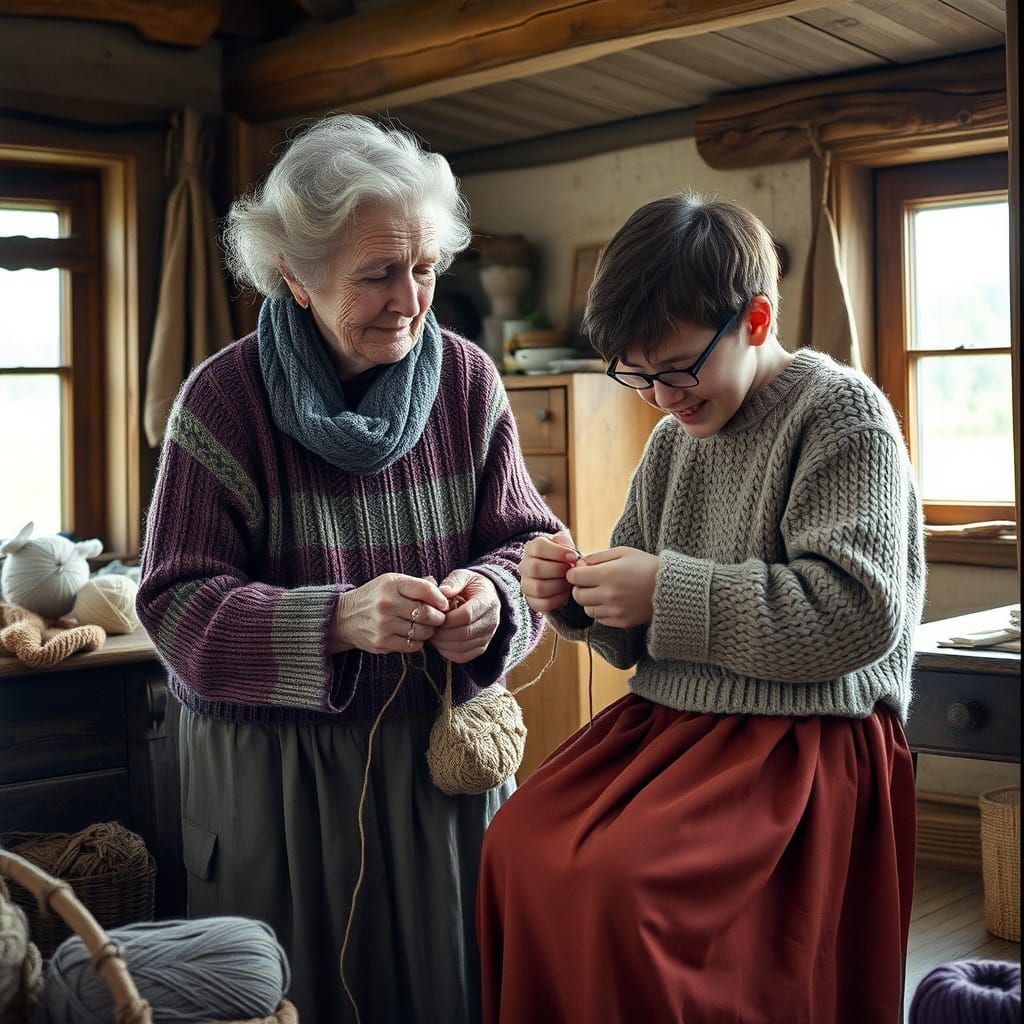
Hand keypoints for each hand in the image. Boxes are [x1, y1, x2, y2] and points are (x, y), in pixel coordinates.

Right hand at [329, 573, 447, 654]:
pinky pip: (412, 645)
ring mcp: (383, 624)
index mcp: (391, 584)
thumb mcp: (392, 583)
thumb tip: (443, 591)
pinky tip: (413, 636)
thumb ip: (417, 584)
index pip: (426, 589)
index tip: (444, 605)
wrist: (344, 617)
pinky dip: (418, 642)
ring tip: (426, 628)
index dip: (440, 599)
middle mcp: (386, 603)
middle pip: (427, 613)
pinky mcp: (381, 642)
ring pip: (422, 631)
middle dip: (438, 618)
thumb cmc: (375, 597)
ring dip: (429, 631)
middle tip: (438, 619)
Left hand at [430, 570, 501, 663]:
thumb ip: (453, 581)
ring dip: (443, 644)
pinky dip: (448, 652)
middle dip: (442, 633)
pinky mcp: (482, 647)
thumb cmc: (470, 586)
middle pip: (464, 634)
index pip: (466, 615)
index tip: (433, 615)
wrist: (487, 597)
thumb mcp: (464, 576)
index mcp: (487, 602)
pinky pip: (463, 656)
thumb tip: (442, 591)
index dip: (447, 619)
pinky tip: (440, 642)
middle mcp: (491, 621)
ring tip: (432, 634)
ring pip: (463, 647)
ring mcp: (488, 636)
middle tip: (428, 627)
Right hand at [517, 530, 578, 613]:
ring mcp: (526, 585)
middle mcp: (525, 566)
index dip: (558, 552)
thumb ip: (566, 544)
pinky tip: (565, 594)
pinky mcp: (531, 601)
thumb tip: (570, 554)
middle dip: (559, 570)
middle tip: (571, 572)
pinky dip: (558, 600)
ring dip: (559, 586)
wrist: (563, 576)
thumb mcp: (565, 546)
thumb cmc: (564, 559)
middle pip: (536, 568)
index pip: (538, 547)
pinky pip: (543, 603)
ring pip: (538, 588)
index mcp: (532, 549)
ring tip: (569, 583)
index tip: (573, 557)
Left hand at [565, 546, 658, 628]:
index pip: (574, 577)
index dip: (575, 573)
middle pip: (577, 595)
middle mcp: (608, 595)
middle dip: (580, 588)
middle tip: (591, 582)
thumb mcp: (623, 552)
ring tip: (604, 592)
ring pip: (587, 609)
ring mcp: (615, 611)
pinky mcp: (621, 622)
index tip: (581, 571)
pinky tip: (613, 602)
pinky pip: (600, 619)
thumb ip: (598, 556)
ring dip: (590, 601)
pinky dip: (601, 611)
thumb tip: (579, 564)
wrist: (671, 587)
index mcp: (607, 574)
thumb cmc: (646, 565)